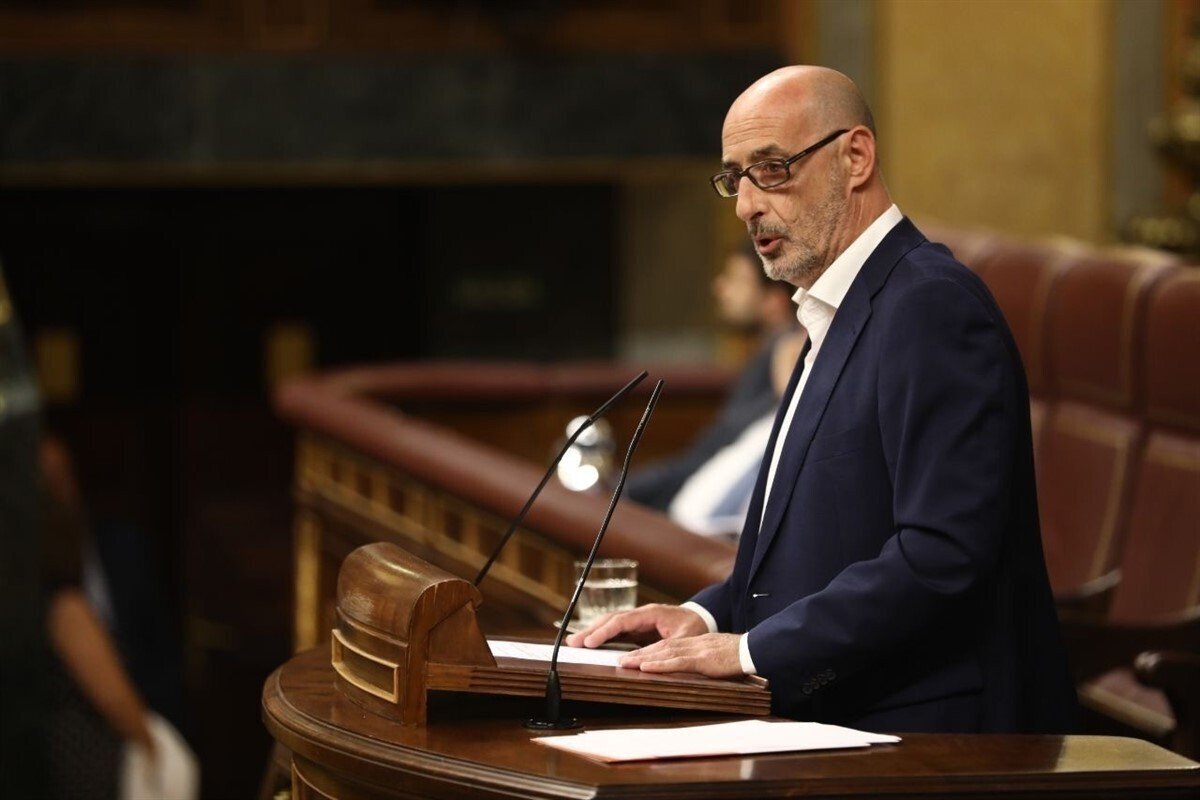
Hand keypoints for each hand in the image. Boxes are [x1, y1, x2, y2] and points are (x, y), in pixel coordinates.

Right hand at [565, 604, 708, 648]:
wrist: (703, 618)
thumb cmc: (695, 627)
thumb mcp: (683, 638)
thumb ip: (663, 647)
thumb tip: (642, 658)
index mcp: (651, 613)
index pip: (622, 620)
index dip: (605, 631)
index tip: (590, 642)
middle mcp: (641, 614)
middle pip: (611, 619)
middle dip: (591, 630)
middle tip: (572, 642)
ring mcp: (638, 620)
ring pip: (611, 623)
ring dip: (593, 632)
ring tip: (575, 642)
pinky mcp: (638, 628)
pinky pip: (617, 630)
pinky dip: (602, 636)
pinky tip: (590, 643)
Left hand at [618, 633, 743, 677]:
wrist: (754, 649)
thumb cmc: (738, 655)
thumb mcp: (716, 655)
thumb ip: (703, 659)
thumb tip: (693, 668)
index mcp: (694, 643)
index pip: (666, 646)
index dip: (649, 651)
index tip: (633, 657)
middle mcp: (691, 644)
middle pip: (660, 648)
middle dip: (639, 654)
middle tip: (621, 661)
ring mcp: (695, 650)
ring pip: (664, 653)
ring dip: (643, 658)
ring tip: (626, 664)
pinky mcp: (702, 660)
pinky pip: (677, 662)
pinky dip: (660, 665)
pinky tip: (647, 668)